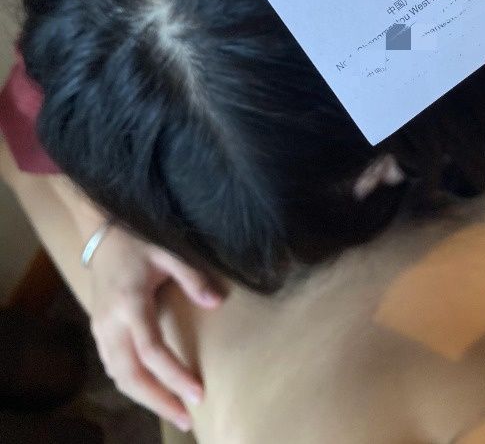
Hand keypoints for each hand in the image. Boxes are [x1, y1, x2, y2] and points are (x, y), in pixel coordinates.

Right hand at [88, 225, 222, 432]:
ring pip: (119, 377)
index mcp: (130, 304)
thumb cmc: (138, 241)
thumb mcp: (168, 252)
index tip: (198, 393)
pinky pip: (113, 367)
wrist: (103, 235)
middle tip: (186, 419)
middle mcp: (111, 323)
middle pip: (131, 376)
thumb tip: (216, 302)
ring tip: (173, 411)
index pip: (152, 351)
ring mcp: (101, 329)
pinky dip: (132, 384)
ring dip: (145, 398)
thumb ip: (192, 277)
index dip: (174, 376)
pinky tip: (151, 391)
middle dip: (159, 401)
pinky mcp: (98, 331)